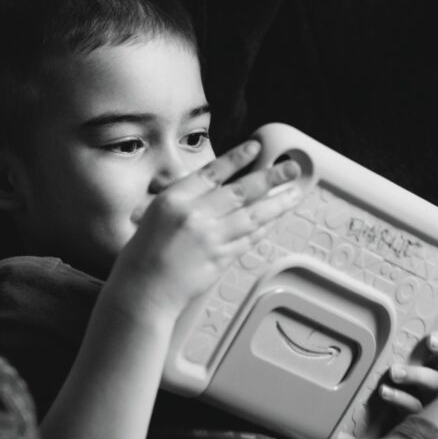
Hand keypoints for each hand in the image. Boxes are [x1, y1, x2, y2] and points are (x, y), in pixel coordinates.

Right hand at [107, 140, 303, 316]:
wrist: (143, 290)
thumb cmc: (144, 254)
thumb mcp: (156, 214)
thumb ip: (186, 198)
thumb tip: (217, 185)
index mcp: (175, 199)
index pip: (213, 172)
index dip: (237, 158)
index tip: (256, 148)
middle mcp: (195, 216)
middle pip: (241, 191)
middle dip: (271, 177)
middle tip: (291, 168)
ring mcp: (210, 239)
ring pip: (252, 216)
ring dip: (277, 203)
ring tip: (294, 193)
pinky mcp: (220, 259)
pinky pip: (248, 239)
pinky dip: (262, 228)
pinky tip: (274, 220)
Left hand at [379, 305, 437, 412]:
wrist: (378, 414)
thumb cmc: (396, 376)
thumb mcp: (402, 353)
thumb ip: (412, 332)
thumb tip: (428, 307)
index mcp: (434, 360)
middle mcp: (435, 375)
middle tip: (431, 340)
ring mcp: (428, 395)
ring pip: (434, 384)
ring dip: (416, 375)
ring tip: (394, 371)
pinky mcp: (414, 413)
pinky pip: (413, 407)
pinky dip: (399, 398)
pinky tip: (385, 390)